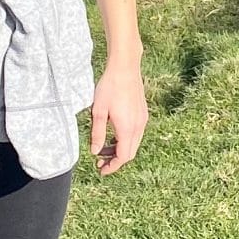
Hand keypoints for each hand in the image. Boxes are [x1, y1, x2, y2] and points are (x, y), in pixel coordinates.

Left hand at [89, 61, 147, 175]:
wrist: (125, 68)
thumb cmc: (110, 87)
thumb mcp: (98, 112)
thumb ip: (97, 134)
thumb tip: (95, 151)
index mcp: (127, 128)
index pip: (123, 157)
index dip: (112, 167)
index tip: (101, 170)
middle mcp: (138, 126)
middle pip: (130, 153)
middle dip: (115, 160)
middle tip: (100, 160)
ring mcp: (142, 119)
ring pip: (134, 144)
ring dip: (120, 150)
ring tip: (104, 147)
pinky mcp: (143, 113)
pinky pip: (136, 134)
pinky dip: (125, 140)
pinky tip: (114, 134)